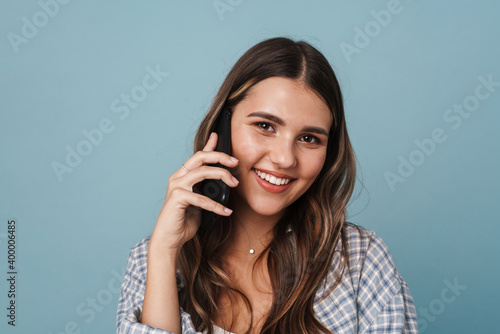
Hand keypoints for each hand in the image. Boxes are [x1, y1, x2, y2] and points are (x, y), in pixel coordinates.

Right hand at [150, 132, 238, 254]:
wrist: (169, 239)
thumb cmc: (184, 222)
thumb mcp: (200, 202)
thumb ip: (207, 190)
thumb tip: (222, 183)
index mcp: (182, 176)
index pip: (198, 156)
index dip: (208, 145)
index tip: (218, 135)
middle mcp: (177, 178)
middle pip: (200, 158)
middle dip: (219, 156)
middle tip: (235, 162)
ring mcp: (176, 187)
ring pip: (202, 172)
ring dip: (221, 176)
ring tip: (235, 184)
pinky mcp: (177, 198)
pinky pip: (202, 198)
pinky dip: (216, 205)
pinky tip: (227, 211)